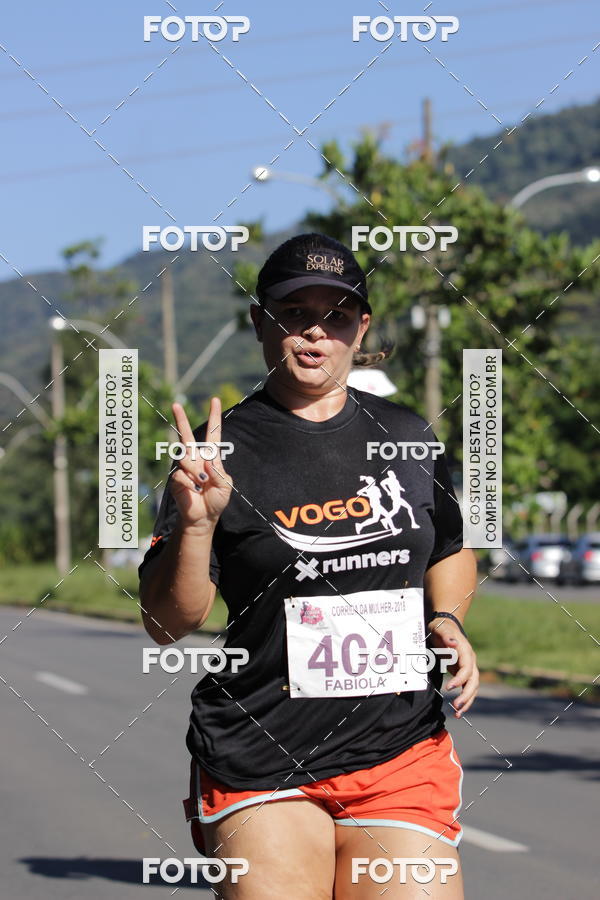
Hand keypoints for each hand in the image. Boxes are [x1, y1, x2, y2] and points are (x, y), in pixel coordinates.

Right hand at [168, 398, 232, 528]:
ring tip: (201, 484)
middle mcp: (195, 458)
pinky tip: (193, 490)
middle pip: (186, 435)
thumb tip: (206, 462)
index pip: (213, 434)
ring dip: (195, 472)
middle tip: (175, 404)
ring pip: (185, 459)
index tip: (215, 400)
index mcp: (211, 457)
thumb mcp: (226, 486)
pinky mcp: (175, 477)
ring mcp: (184, 467)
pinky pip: (181, 474)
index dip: (214, 417)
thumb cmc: (216, 500)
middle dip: (180, 419)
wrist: (203, 517)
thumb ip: (219, 473)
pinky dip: (189, 483)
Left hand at [428, 617, 478, 717]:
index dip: (460, 679)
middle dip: (467, 695)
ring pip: (473, 688)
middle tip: (456, 706)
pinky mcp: (464, 674)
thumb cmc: (441, 628)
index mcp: (465, 651)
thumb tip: (453, 643)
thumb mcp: (440, 629)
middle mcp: (470, 661)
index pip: (467, 668)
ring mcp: (469, 668)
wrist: (446, 626)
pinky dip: (465, 700)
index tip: (449, 688)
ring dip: (467, 701)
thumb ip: (446, 636)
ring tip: (458, 714)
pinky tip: (458, 711)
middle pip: (473, 681)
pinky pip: (467, 688)